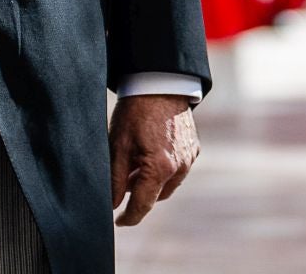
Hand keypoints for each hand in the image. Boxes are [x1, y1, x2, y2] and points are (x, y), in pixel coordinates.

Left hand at [109, 94, 198, 226]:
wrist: (160, 83)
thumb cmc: (135, 112)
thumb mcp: (118, 145)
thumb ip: (115, 179)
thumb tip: (111, 204)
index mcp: (159, 169)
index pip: (143, 206)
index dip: (128, 218)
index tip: (118, 221)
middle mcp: (179, 168)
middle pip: (156, 197)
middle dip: (138, 196)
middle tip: (122, 182)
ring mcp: (189, 159)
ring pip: (167, 185)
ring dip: (151, 183)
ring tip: (134, 165)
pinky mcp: (193, 149)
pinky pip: (177, 170)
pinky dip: (163, 170)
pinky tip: (149, 153)